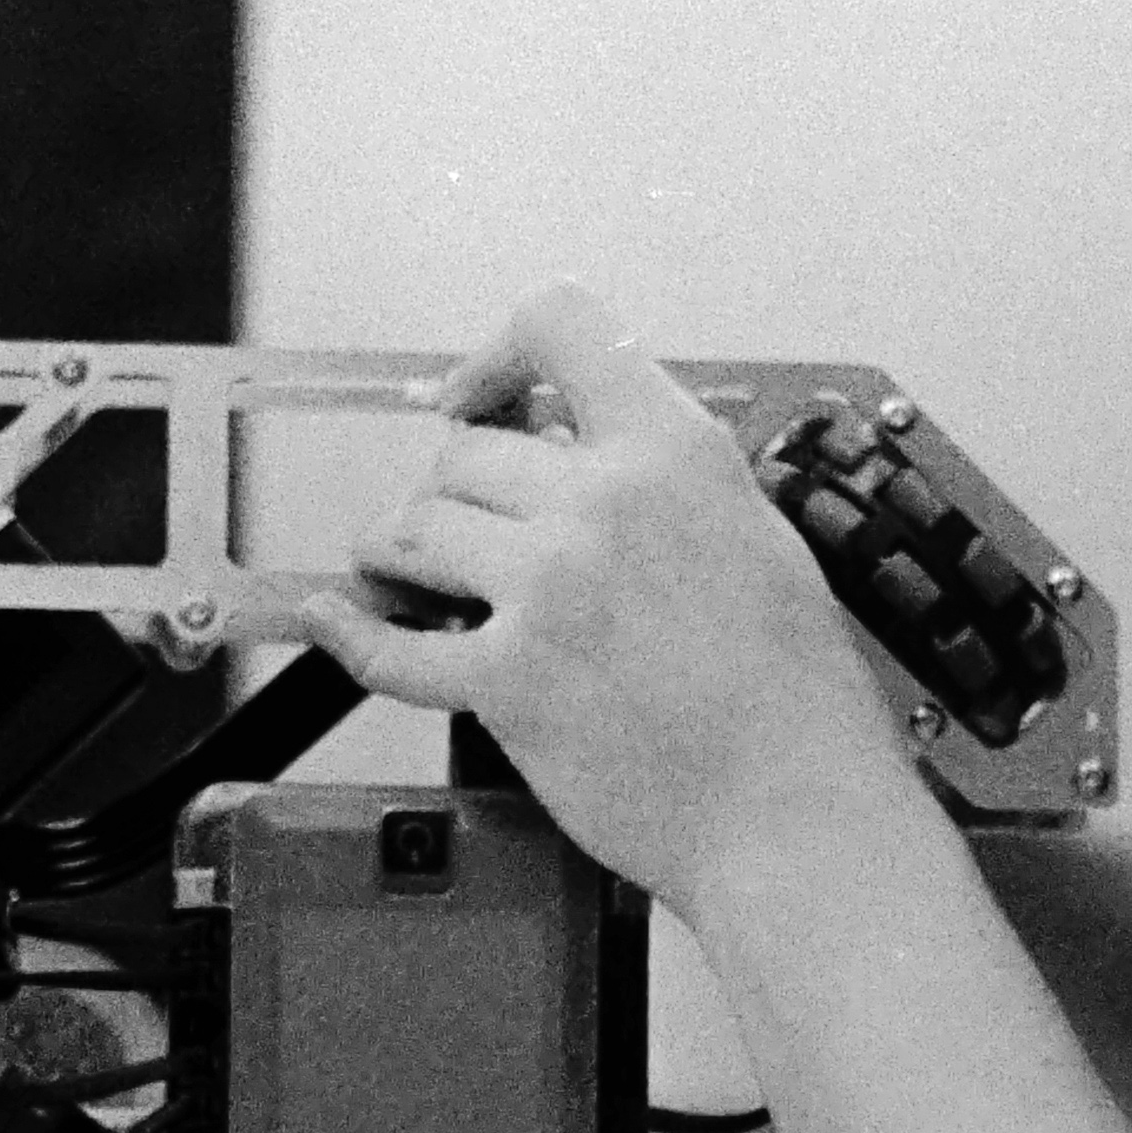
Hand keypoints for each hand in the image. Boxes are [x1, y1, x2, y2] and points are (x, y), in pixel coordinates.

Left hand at [296, 283, 922, 902]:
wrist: (795, 810)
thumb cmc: (793, 698)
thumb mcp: (754, 535)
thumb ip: (661, 478)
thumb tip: (579, 449)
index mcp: (674, 453)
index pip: (557, 323)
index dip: (500, 352)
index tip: (481, 394)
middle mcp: (602, 503)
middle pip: (464, 450)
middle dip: (456, 490)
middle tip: (464, 524)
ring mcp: (546, 588)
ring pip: (415, 528)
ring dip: (402, 550)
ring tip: (406, 569)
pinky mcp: (505, 678)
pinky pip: (389, 647)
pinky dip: (350, 632)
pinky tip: (336, 618)